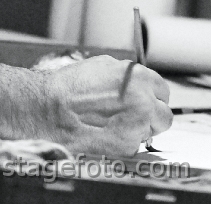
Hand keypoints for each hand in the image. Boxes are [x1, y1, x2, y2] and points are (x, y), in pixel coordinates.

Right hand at [38, 55, 171, 155]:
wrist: (49, 107)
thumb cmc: (70, 86)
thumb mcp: (103, 67)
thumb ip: (126, 76)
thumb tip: (137, 85)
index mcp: (138, 77)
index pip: (162, 90)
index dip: (152, 96)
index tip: (145, 101)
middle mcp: (143, 100)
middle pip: (163, 114)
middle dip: (151, 117)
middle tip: (131, 117)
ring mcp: (138, 124)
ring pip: (150, 133)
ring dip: (138, 131)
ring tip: (112, 125)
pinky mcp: (128, 146)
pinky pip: (133, 146)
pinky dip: (122, 142)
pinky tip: (103, 134)